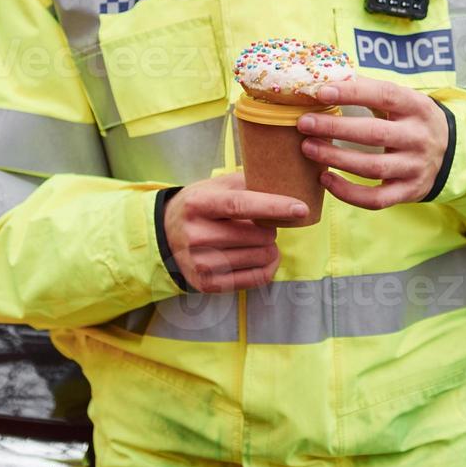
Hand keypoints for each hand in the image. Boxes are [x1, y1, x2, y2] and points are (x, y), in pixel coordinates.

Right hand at [162, 173, 306, 292]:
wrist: (164, 236)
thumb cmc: (199, 207)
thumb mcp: (213, 187)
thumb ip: (246, 183)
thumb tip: (285, 182)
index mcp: (198, 204)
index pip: (240, 205)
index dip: (274, 207)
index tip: (301, 208)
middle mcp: (196, 235)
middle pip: (257, 235)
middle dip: (271, 229)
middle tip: (262, 225)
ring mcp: (201, 263)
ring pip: (261, 257)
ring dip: (269, 247)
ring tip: (258, 240)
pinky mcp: (207, 284)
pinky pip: (256, 279)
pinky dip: (268, 266)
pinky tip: (262, 256)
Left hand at [296, 76, 448, 209]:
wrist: (450, 153)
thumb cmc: (411, 121)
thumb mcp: (403, 101)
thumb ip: (370, 92)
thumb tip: (323, 81)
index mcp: (417, 107)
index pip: (385, 95)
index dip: (352, 93)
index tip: (321, 92)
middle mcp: (419, 137)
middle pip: (374, 134)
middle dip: (335, 129)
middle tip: (304, 123)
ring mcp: (415, 167)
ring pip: (372, 167)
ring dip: (336, 159)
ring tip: (308, 149)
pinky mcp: (409, 191)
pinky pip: (376, 198)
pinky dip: (348, 193)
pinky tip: (326, 180)